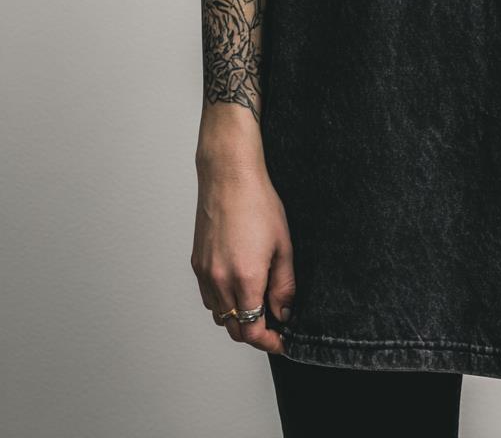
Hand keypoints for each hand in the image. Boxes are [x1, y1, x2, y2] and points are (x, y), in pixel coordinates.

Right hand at [191, 155, 295, 354]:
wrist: (229, 178)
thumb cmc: (258, 204)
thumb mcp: (283, 245)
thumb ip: (284, 285)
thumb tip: (284, 312)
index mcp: (245, 278)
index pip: (252, 330)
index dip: (268, 342)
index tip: (281, 341)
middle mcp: (220, 281)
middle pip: (234, 329)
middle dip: (255, 334)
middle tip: (274, 326)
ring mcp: (205, 273)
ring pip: (219, 315)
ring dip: (238, 319)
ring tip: (258, 304)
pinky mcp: (196, 264)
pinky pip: (208, 297)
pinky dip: (223, 303)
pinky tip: (238, 288)